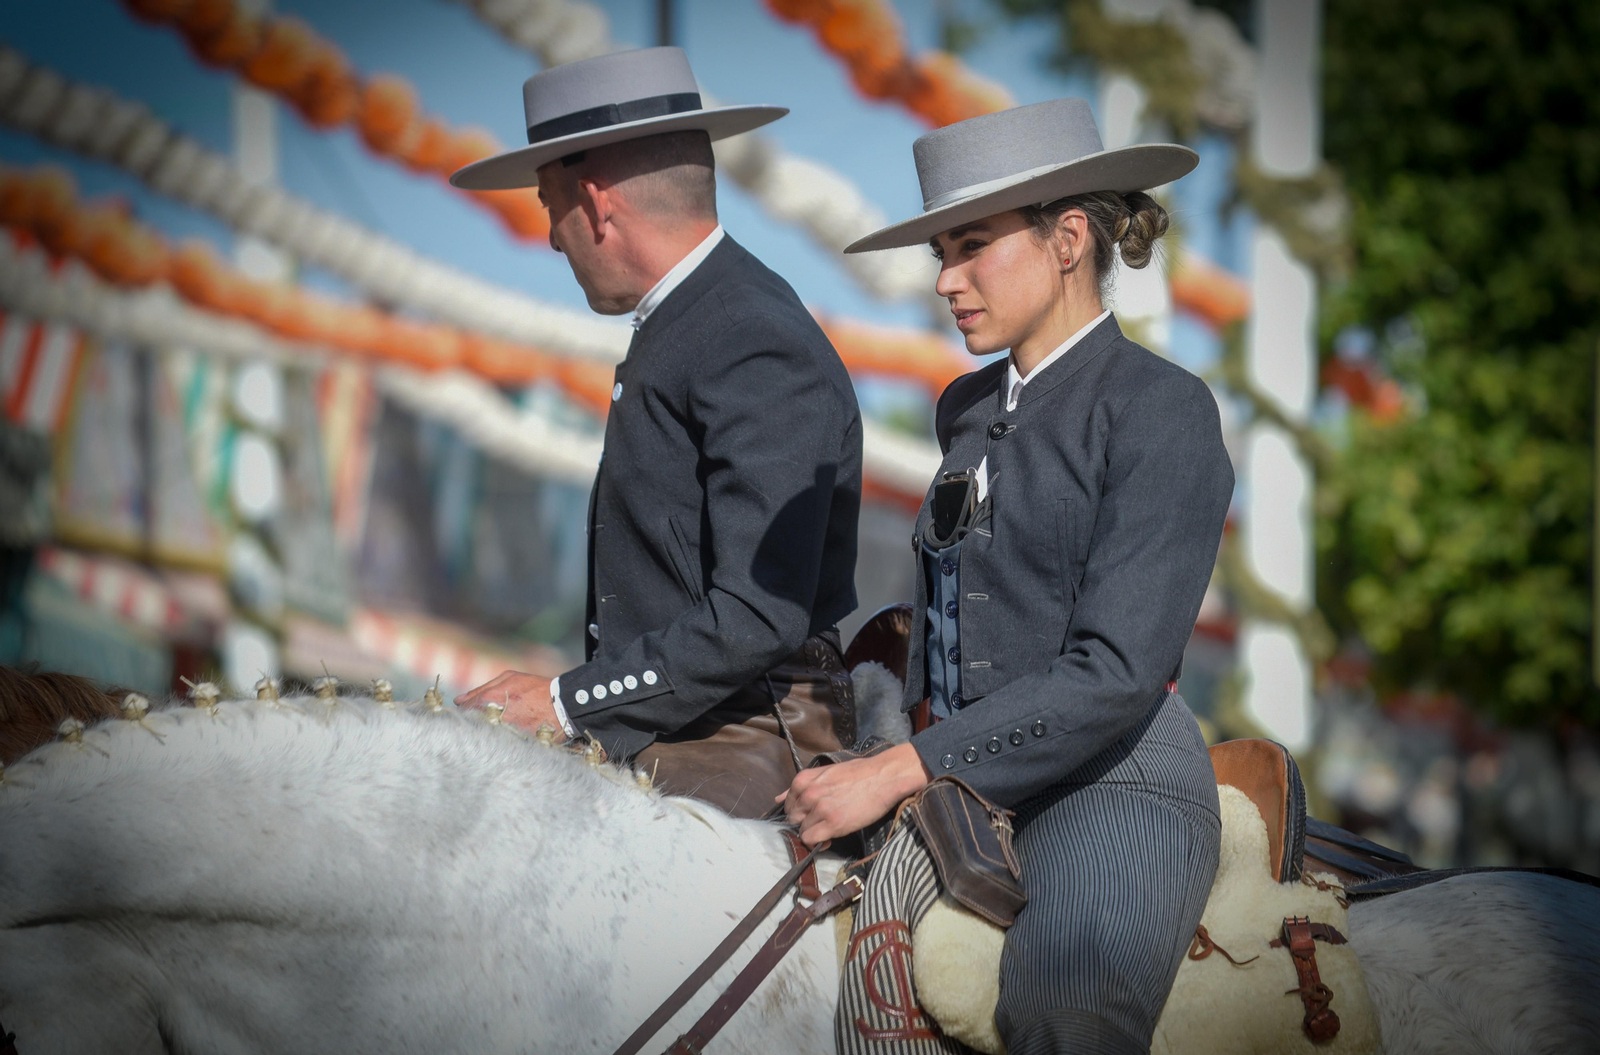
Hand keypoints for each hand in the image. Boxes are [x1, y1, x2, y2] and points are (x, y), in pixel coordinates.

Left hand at [455, 670, 563, 739]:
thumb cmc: (535, 688)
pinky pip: (500, 747)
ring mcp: (503, 734)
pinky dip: (501, 744)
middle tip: (488, 722)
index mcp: (488, 700)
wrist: (563, 704)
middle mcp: (493, 718)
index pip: (463, 711)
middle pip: (471, 727)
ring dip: (488, 735)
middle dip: (476, 725)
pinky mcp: (514, 746)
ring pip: (484, 738)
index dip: (465, 712)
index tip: (470, 714)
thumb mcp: (510, 678)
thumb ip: (481, 688)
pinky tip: (509, 738)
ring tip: (501, 730)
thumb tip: (459, 700)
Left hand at [777, 742, 931, 845]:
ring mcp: (819, 809)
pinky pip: (811, 840)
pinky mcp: (833, 823)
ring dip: (814, 832)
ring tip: (829, 828)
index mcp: (804, 780)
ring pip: (802, 831)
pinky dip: (818, 842)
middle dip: (805, 823)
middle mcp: (808, 794)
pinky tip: (830, 838)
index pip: (787, 805)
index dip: (799, 812)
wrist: (883, 777)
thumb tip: (779, 798)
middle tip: (821, 822)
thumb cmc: (858, 773)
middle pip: (793, 819)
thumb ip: (802, 786)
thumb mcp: (825, 772)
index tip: (810, 815)